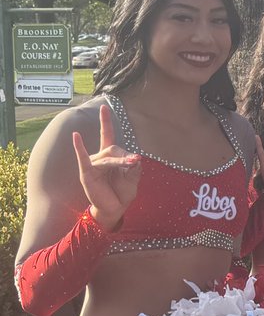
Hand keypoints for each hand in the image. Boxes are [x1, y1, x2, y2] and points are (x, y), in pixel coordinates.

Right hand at [72, 101, 140, 230]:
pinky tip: (76, 136)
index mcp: (110, 156)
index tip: (104, 107)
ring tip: (132, 164)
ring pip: (107, 157)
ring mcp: (92, 165)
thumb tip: (134, 159)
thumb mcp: (132, 179)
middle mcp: (99, 158)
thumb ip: (134, 168)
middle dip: (125, 156)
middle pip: (113, 149)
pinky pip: (83, 158)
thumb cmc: (122, 192)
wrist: (115, 209)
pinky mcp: (87, 173)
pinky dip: (79, 147)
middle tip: (135, 163)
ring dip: (120, 161)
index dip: (105, 122)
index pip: (107, 135)